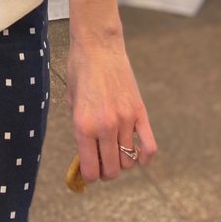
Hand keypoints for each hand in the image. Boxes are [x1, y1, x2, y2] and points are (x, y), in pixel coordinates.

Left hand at [66, 35, 156, 183]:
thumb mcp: (71, 100)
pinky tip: (139, 155)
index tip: (89, 174)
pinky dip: (145, 157)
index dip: (89, 176)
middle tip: (102, 165)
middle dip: (106, 173)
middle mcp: (105, 126)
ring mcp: (125, 120)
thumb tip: (86, 151)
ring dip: (122, 162)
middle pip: (112, 169)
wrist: (98, 45)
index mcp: (83, 125)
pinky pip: (149, 147)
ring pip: (129, 160)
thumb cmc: (79, 69)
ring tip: (115, 153)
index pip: (91, 169)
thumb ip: (79, 126)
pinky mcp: (140, 112)